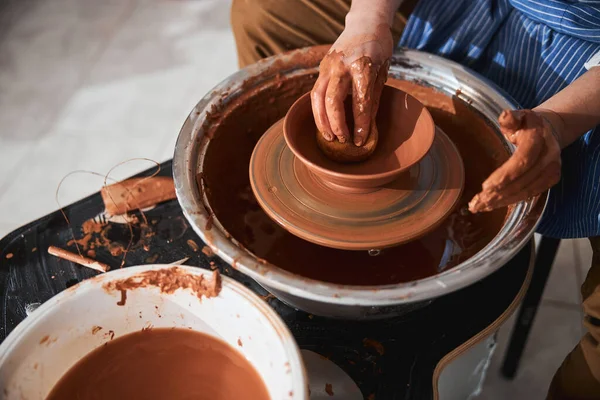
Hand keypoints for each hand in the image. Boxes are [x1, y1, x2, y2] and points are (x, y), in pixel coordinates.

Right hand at [311, 12, 392, 145]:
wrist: (365, 22)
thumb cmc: (378, 48)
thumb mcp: (382, 72)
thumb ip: (373, 98)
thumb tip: (367, 127)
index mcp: (362, 66)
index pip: (360, 103)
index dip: (360, 125)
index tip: (360, 141)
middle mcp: (342, 66)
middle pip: (333, 101)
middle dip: (337, 125)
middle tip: (343, 140)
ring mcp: (328, 66)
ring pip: (317, 98)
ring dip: (321, 121)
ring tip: (329, 136)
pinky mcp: (321, 68)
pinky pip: (316, 93)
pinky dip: (318, 110)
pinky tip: (324, 122)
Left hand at [469, 109, 561, 212]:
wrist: (548, 129)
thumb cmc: (526, 123)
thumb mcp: (518, 116)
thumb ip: (510, 118)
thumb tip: (504, 116)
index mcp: (539, 139)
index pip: (522, 161)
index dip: (505, 176)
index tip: (485, 186)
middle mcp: (549, 157)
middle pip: (522, 180)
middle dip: (498, 194)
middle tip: (476, 203)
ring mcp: (552, 170)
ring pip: (525, 191)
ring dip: (502, 201)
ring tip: (480, 207)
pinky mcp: (551, 180)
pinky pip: (530, 194)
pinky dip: (511, 201)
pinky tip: (493, 205)